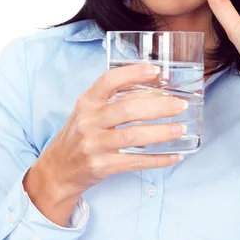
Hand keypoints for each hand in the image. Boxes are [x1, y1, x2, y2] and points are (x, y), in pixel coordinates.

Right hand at [37, 64, 186, 197]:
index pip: (109, 81)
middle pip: (128, 109)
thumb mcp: (89, 111)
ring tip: (180, 128)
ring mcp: (94, 145)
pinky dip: (158, 159)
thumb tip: (155, 89)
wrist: (59, 168)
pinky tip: (174, 156)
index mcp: (87, 102)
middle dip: (159, 106)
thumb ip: (114, 100)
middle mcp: (89, 122)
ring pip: (133, 136)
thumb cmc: (80, 134)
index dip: (133, 73)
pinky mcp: (102, 166)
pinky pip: (135, 162)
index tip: (156, 70)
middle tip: (180, 105)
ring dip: (161, 132)